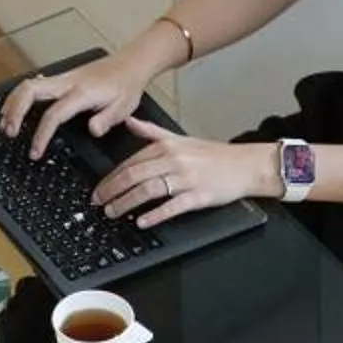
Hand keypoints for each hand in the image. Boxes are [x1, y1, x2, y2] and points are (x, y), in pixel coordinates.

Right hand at [0, 43, 162, 159]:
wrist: (130, 63)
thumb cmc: (126, 85)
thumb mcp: (124, 107)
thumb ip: (107, 120)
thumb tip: (93, 130)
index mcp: (82, 92)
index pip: (54, 114)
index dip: (41, 134)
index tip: (35, 151)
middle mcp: (68, 82)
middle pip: (30, 90)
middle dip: (15, 111)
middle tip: (9, 132)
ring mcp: (62, 78)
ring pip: (27, 85)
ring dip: (13, 103)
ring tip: (5, 123)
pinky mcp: (60, 78)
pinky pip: (33, 84)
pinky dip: (19, 96)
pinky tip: (15, 108)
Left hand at [89, 118, 268, 228]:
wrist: (245, 165)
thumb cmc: (213, 155)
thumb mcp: (179, 138)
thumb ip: (151, 131)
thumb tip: (128, 122)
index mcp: (166, 147)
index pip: (130, 162)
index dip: (110, 177)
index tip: (98, 189)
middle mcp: (174, 160)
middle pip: (134, 175)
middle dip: (111, 190)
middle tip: (97, 202)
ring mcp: (186, 179)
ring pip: (148, 190)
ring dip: (126, 203)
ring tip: (112, 213)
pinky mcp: (198, 196)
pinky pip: (172, 206)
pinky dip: (155, 215)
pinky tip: (142, 221)